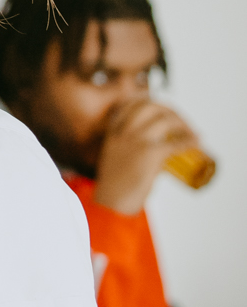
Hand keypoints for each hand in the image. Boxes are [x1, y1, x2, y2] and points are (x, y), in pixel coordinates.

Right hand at [94, 98, 200, 214]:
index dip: (151, 103)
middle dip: (171, 111)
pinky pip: (174, 143)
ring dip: (183, 124)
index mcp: (114, 131)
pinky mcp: (149, 154)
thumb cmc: (115, 186)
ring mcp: (136, 141)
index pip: (131, 104)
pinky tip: (196, 142)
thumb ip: (132, 149)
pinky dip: (188, 141)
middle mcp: (124, 131)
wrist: (111, 203)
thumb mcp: (117, 158)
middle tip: (183, 122)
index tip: (164, 110)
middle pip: (151, 106)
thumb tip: (159, 150)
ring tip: (191, 133)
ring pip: (164, 120)